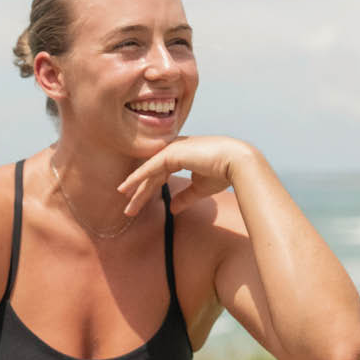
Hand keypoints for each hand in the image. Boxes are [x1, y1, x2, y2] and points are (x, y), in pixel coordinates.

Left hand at [116, 135, 258, 216]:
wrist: (236, 163)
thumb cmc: (223, 173)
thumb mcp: (199, 189)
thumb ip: (184, 197)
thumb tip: (172, 208)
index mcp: (181, 156)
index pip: (159, 175)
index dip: (147, 189)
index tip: (136, 203)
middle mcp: (174, 150)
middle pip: (151, 174)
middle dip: (139, 192)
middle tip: (128, 209)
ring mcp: (172, 149)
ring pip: (148, 172)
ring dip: (135, 187)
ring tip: (124, 201)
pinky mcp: (171, 153)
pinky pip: (149, 167)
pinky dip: (137, 177)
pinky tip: (125, 187)